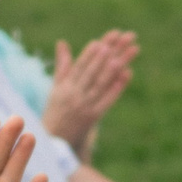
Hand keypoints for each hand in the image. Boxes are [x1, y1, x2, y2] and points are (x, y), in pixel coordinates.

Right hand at [43, 29, 137, 155]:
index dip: (90, 53)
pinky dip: (116, 88)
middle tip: (116, 42)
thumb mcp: (56, 87)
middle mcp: (75, 94)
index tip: (100, 41)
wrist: (54, 140)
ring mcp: (85, 106)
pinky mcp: (93, 117)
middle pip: (92, 72)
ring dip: (111, 70)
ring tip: (121, 58)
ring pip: (99, 85)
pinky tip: (127, 75)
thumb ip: (62, 65)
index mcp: (66, 86)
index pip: (79, 66)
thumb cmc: (56, 111)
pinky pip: (106, 101)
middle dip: (104, 56)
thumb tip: (62, 42)